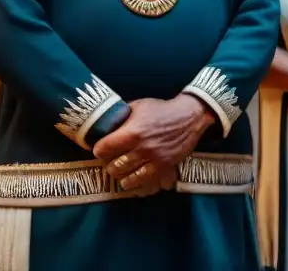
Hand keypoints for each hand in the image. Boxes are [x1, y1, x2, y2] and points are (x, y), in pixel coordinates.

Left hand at [94, 95, 214, 192]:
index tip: (98, 149)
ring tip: (117, 172)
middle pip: (114, 165)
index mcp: (133, 131)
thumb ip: (122, 116)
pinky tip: (128, 182)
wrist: (189, 117)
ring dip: (119, 175)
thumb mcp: (139, 106)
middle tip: (107, 161)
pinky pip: (144, 181)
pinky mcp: (163, 166)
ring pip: (127, 176)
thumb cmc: (162, 109)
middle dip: (107, 164)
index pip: (105, 148)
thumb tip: (107, 123)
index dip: (98, 149)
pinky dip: (133, 183)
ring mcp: (153, 159)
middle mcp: (142, 147)